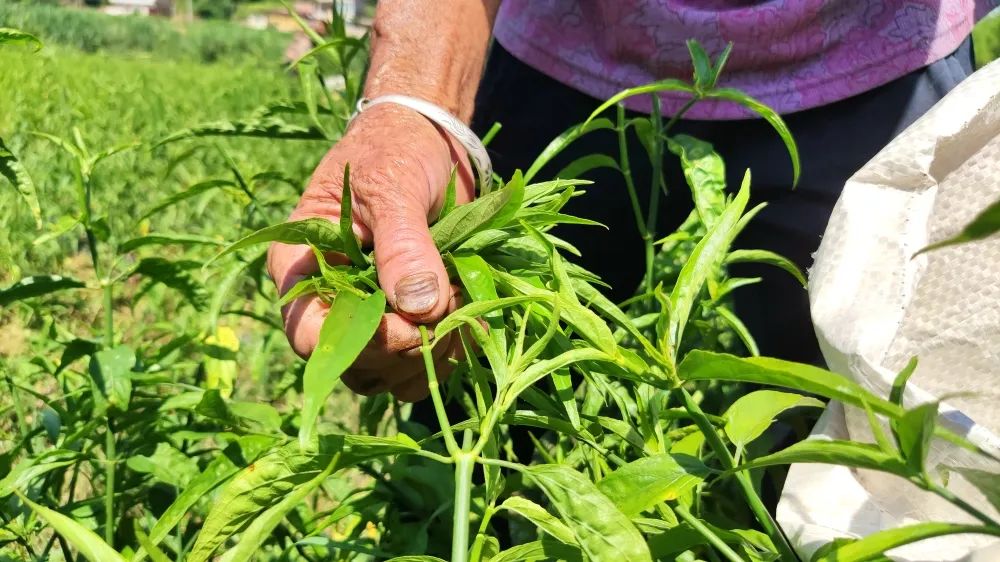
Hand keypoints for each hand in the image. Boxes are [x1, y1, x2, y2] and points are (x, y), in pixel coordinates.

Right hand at [267, 103, 475, 401]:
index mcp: (303, 268)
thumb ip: (402, 245)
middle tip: (446, 306)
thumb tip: (418, 307)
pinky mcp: (410, 322)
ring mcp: (372, 318)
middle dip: (404, 349)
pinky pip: (424, 366)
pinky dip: (452, 352)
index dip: (355, 342)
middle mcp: (331, 302)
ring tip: (461, 304)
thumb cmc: (395, 151)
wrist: (429, 140)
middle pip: (354, 365)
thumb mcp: (393, 188)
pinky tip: (472, 315)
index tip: (405, 325)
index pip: (308, 334)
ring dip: (432, 356)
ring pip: (390, 376)